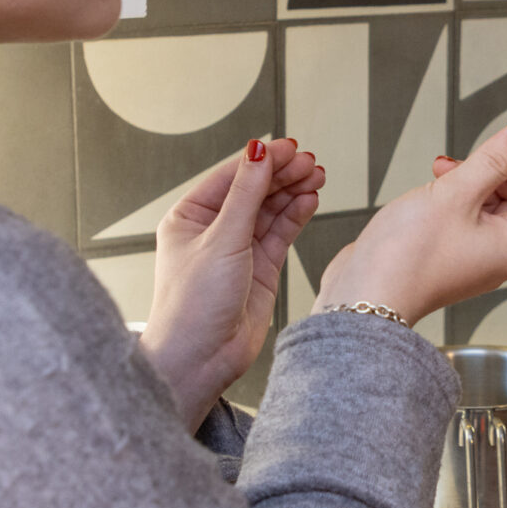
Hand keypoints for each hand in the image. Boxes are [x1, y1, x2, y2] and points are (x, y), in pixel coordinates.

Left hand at [143, 137, 324, 428]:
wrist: (201, 360)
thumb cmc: (191, 307)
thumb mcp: (221, 240)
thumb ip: (246, 194)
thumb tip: (257, 152)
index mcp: (189, 218)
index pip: (231, 177)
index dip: (261, 160)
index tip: (289, 147)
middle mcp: (213, 231)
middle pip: (254, 190)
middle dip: (282, 174)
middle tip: (310, 162)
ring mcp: (238, 250)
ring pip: (271, 210)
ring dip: (293, 192)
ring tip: (317, 177)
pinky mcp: (260, 270)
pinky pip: (281, 234)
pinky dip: (297, 216)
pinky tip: (310, 200)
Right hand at [319, 121, 506, 319]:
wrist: (363, 295)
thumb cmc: (407, 257)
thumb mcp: (456, 194)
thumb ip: (494, 160)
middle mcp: (499, 255)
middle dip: (498, 168)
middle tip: (473, 153)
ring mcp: (473, 257)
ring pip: (488, 206)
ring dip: (472, 179)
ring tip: (443, 170)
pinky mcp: (448, 256)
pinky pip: (464, 218)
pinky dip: (454, 197)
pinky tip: (432, 187)